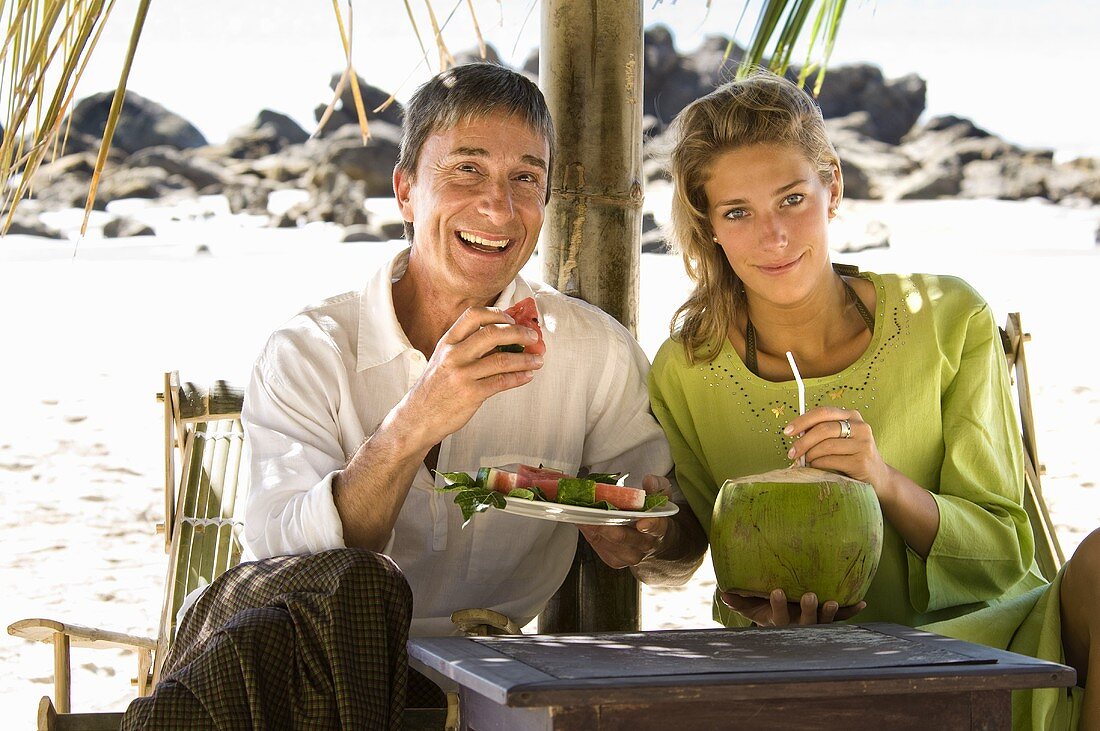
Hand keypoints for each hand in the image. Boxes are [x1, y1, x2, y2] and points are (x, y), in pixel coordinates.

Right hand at [392, 306, 543, 448]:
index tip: (512, 318)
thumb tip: (501, 338)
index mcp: (447, 342)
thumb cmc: (434, 389)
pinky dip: (519, 377)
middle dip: (519, 333)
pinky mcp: (470, 394)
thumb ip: (466, 348)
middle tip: (532, 338)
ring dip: (525, 359)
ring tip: (538, 360)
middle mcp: (453, 355)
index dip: (497, 313)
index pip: (474, 315)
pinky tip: (527, 376)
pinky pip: (502, 382)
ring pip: (502, 359)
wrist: (417, 418)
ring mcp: (461, 374)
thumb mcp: (443, 360)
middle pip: (493, 333)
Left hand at [579, 475, 670, 568]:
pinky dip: (587, 529)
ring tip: (579, 508)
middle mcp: (643, 546)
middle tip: (588, 505)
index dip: (648, 525)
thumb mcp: (661, 497)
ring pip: (604, 540)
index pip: (655, 527)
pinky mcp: (613, 560)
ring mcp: (628, 556)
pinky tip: (581, 517)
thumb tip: (648, 480)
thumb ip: (657, 486)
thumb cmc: (655, 516)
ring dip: (589, 523)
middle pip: (620, 536)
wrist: (654, 542)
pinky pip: (596, 544)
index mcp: (659, 529)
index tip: (640, 522)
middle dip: (602, 519)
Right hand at [720, 588, 866, 626]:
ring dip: (829, 613)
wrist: (787, 624)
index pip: (779, 616)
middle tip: (810, 596)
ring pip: (824, 622)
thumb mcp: (753, 610)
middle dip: (809, 610)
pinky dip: (852, 611)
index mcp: (781, 623)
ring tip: (832, 601)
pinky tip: (862, 602)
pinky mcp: (830, 620)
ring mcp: (816, 624)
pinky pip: (843, 619)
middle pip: (806, 622)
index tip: (777, 590)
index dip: (779, 605)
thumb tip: (723, 593)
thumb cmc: (767, 612)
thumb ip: (740, 603)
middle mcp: (800, 626)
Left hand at [785, 407, 890, 495]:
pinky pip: (831, 460)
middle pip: (823, 429)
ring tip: (805, 461)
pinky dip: (818, 464)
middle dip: (803, 441)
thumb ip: (821, 432)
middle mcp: (860, 427)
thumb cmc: (850, 456)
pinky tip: (816, 467)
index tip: (787, 431)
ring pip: (826, 446)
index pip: (823, 412)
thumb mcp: (839, 439)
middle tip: (792, 453)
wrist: (877, 477)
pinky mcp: (862, 461)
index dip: (802, 421)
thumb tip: (795, 433)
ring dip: (810, 455)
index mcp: (852, 416)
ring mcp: (863, 444)